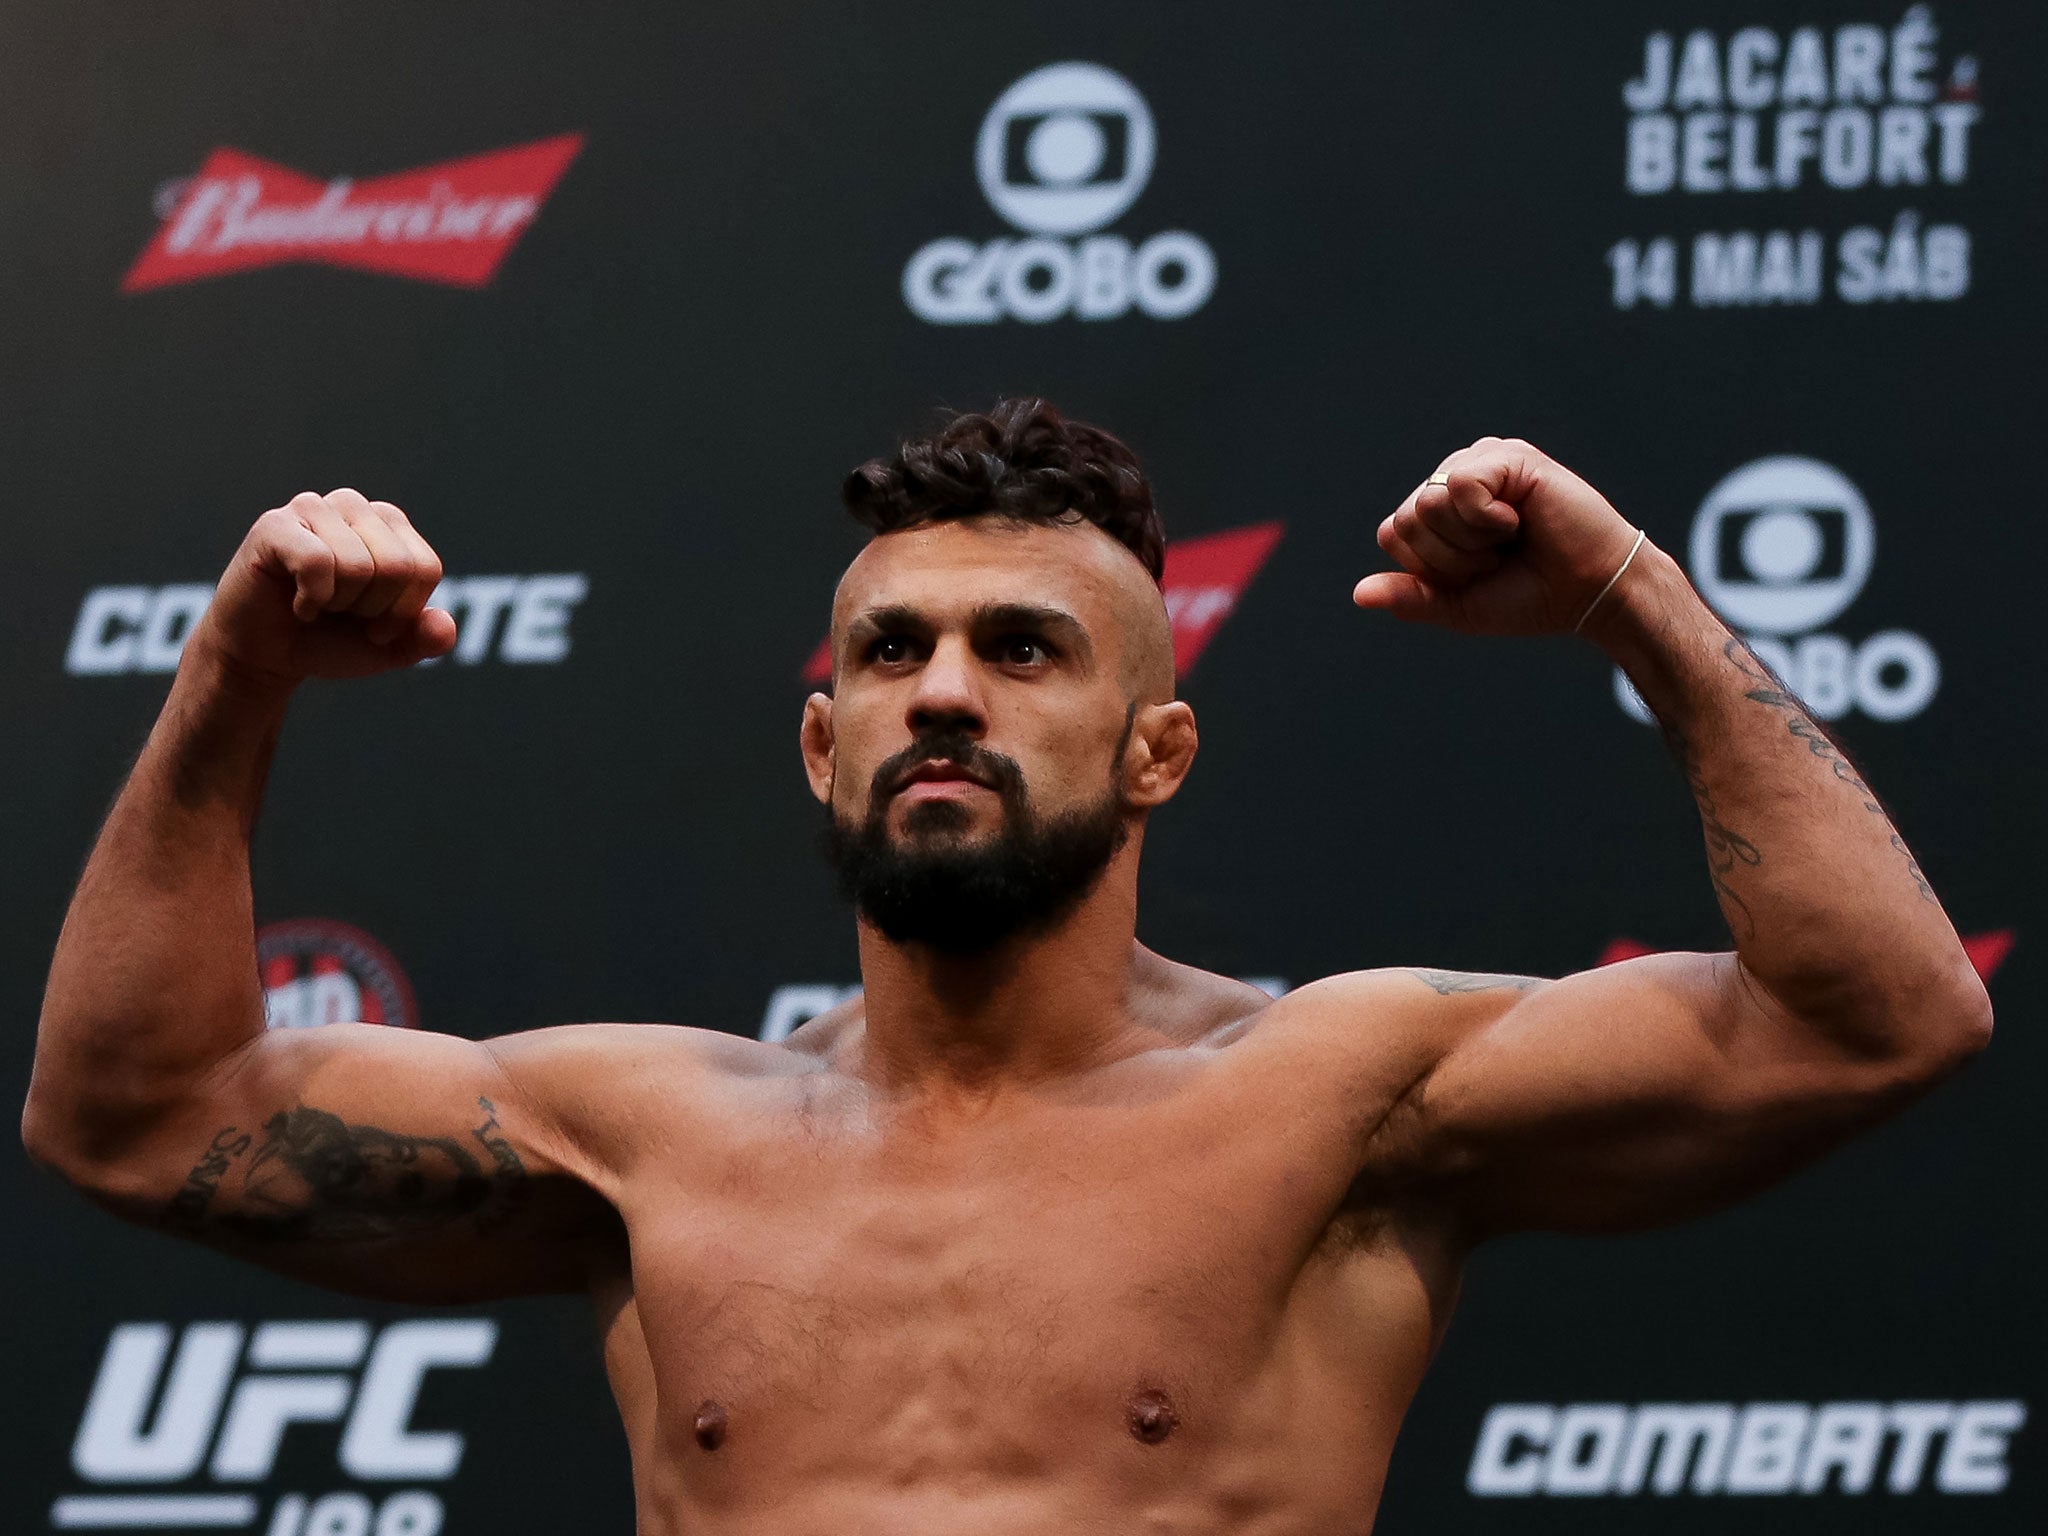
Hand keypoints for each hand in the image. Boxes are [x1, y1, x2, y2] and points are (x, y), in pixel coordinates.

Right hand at [189, 490, 457, 686]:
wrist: (264, 655)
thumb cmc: (329, 640)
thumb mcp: (388, 648)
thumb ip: (425, 639)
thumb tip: (445, 627)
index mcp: (390, 524)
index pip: (426, 568)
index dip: (404, 612)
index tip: (375, 624)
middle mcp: (354, 506)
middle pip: (397, 566)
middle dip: (372, 609)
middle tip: (341, 612)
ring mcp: (312, 509)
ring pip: (358, 566)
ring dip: (339, 603)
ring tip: (317, 602)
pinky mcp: (274, 526)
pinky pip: (317, 563)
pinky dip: (311, 599)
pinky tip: (297, 601)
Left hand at [1352, 438, 1641, 635]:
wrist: (1591, 594)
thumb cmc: (1531, 597)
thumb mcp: (1459, 606)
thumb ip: (1410, 597)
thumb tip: (1358, 594)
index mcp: (1441, 508)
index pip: (1392, 533)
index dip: (1429, 569)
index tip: (1476, 574)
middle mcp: (1457, 477)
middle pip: (1406, 519)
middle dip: (1449, 558)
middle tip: (1498, 557)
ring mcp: (1483, 461)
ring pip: (1428, 502)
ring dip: (1469, 541)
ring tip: (1510, 539)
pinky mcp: (1509, 456)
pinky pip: (1461, 484)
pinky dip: (1485, 518)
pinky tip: (1519, 519)